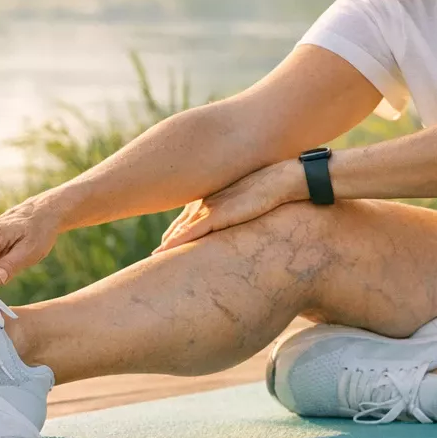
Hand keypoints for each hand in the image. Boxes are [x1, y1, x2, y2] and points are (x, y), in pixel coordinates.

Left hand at [152, 159, 300, 254]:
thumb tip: (247, 220)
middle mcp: (208, 202)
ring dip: (168, 243)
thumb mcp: (252, 204)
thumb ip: (243, 212)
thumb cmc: (273, 190)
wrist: (282, 180)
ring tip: (154, 257)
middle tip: (155, 255)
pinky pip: (191, 231)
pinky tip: (164, 250)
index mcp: (215, 199)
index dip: (177, 231)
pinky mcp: (216, 215)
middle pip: (181, 223)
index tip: (166, 244)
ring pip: (182, 228)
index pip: (189, 217)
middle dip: (169, 238)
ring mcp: (210, 208)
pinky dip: (177, 241)